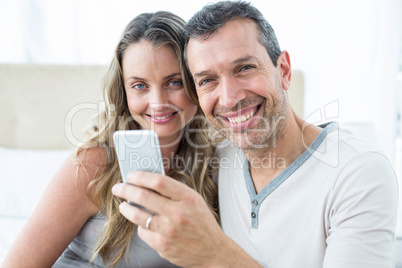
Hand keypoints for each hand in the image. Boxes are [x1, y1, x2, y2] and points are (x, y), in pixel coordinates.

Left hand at [111, 171, 226, 266]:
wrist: (213, 251)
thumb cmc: (203, 223)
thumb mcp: (194, 200)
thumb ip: (174, 191)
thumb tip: (148, 182)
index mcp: (187, 198)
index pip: (159, 181)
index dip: (141, 176)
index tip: (132, 175)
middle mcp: (177, 213)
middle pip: (143, 196)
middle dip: (125, 190)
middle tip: (118, 188)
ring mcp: (168, 231)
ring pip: (137, 215)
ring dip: (126, 208)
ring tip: (124, 205)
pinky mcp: (162, 245)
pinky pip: (142, 231)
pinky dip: (141, 226)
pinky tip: (145, 224)